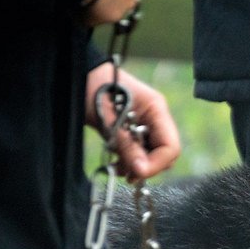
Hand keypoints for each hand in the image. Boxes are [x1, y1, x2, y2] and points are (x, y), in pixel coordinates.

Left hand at [86, 63, 180, 180]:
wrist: (79, 74)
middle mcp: (156, 118)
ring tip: (117, 167)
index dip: (156, 163)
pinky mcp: (135, 131)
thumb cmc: (91, 87)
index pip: (171, 146)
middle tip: (127, 174)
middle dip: (147, 166)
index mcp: (156, 109)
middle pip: (164, 153)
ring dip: (137, 166)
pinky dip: (130, 162)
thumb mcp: (107, 118)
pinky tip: (117, 162)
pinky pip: (141, 152)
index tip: (136, 172)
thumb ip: (126, 144)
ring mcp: (147, 125)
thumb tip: (140, 170)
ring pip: (153, 156)